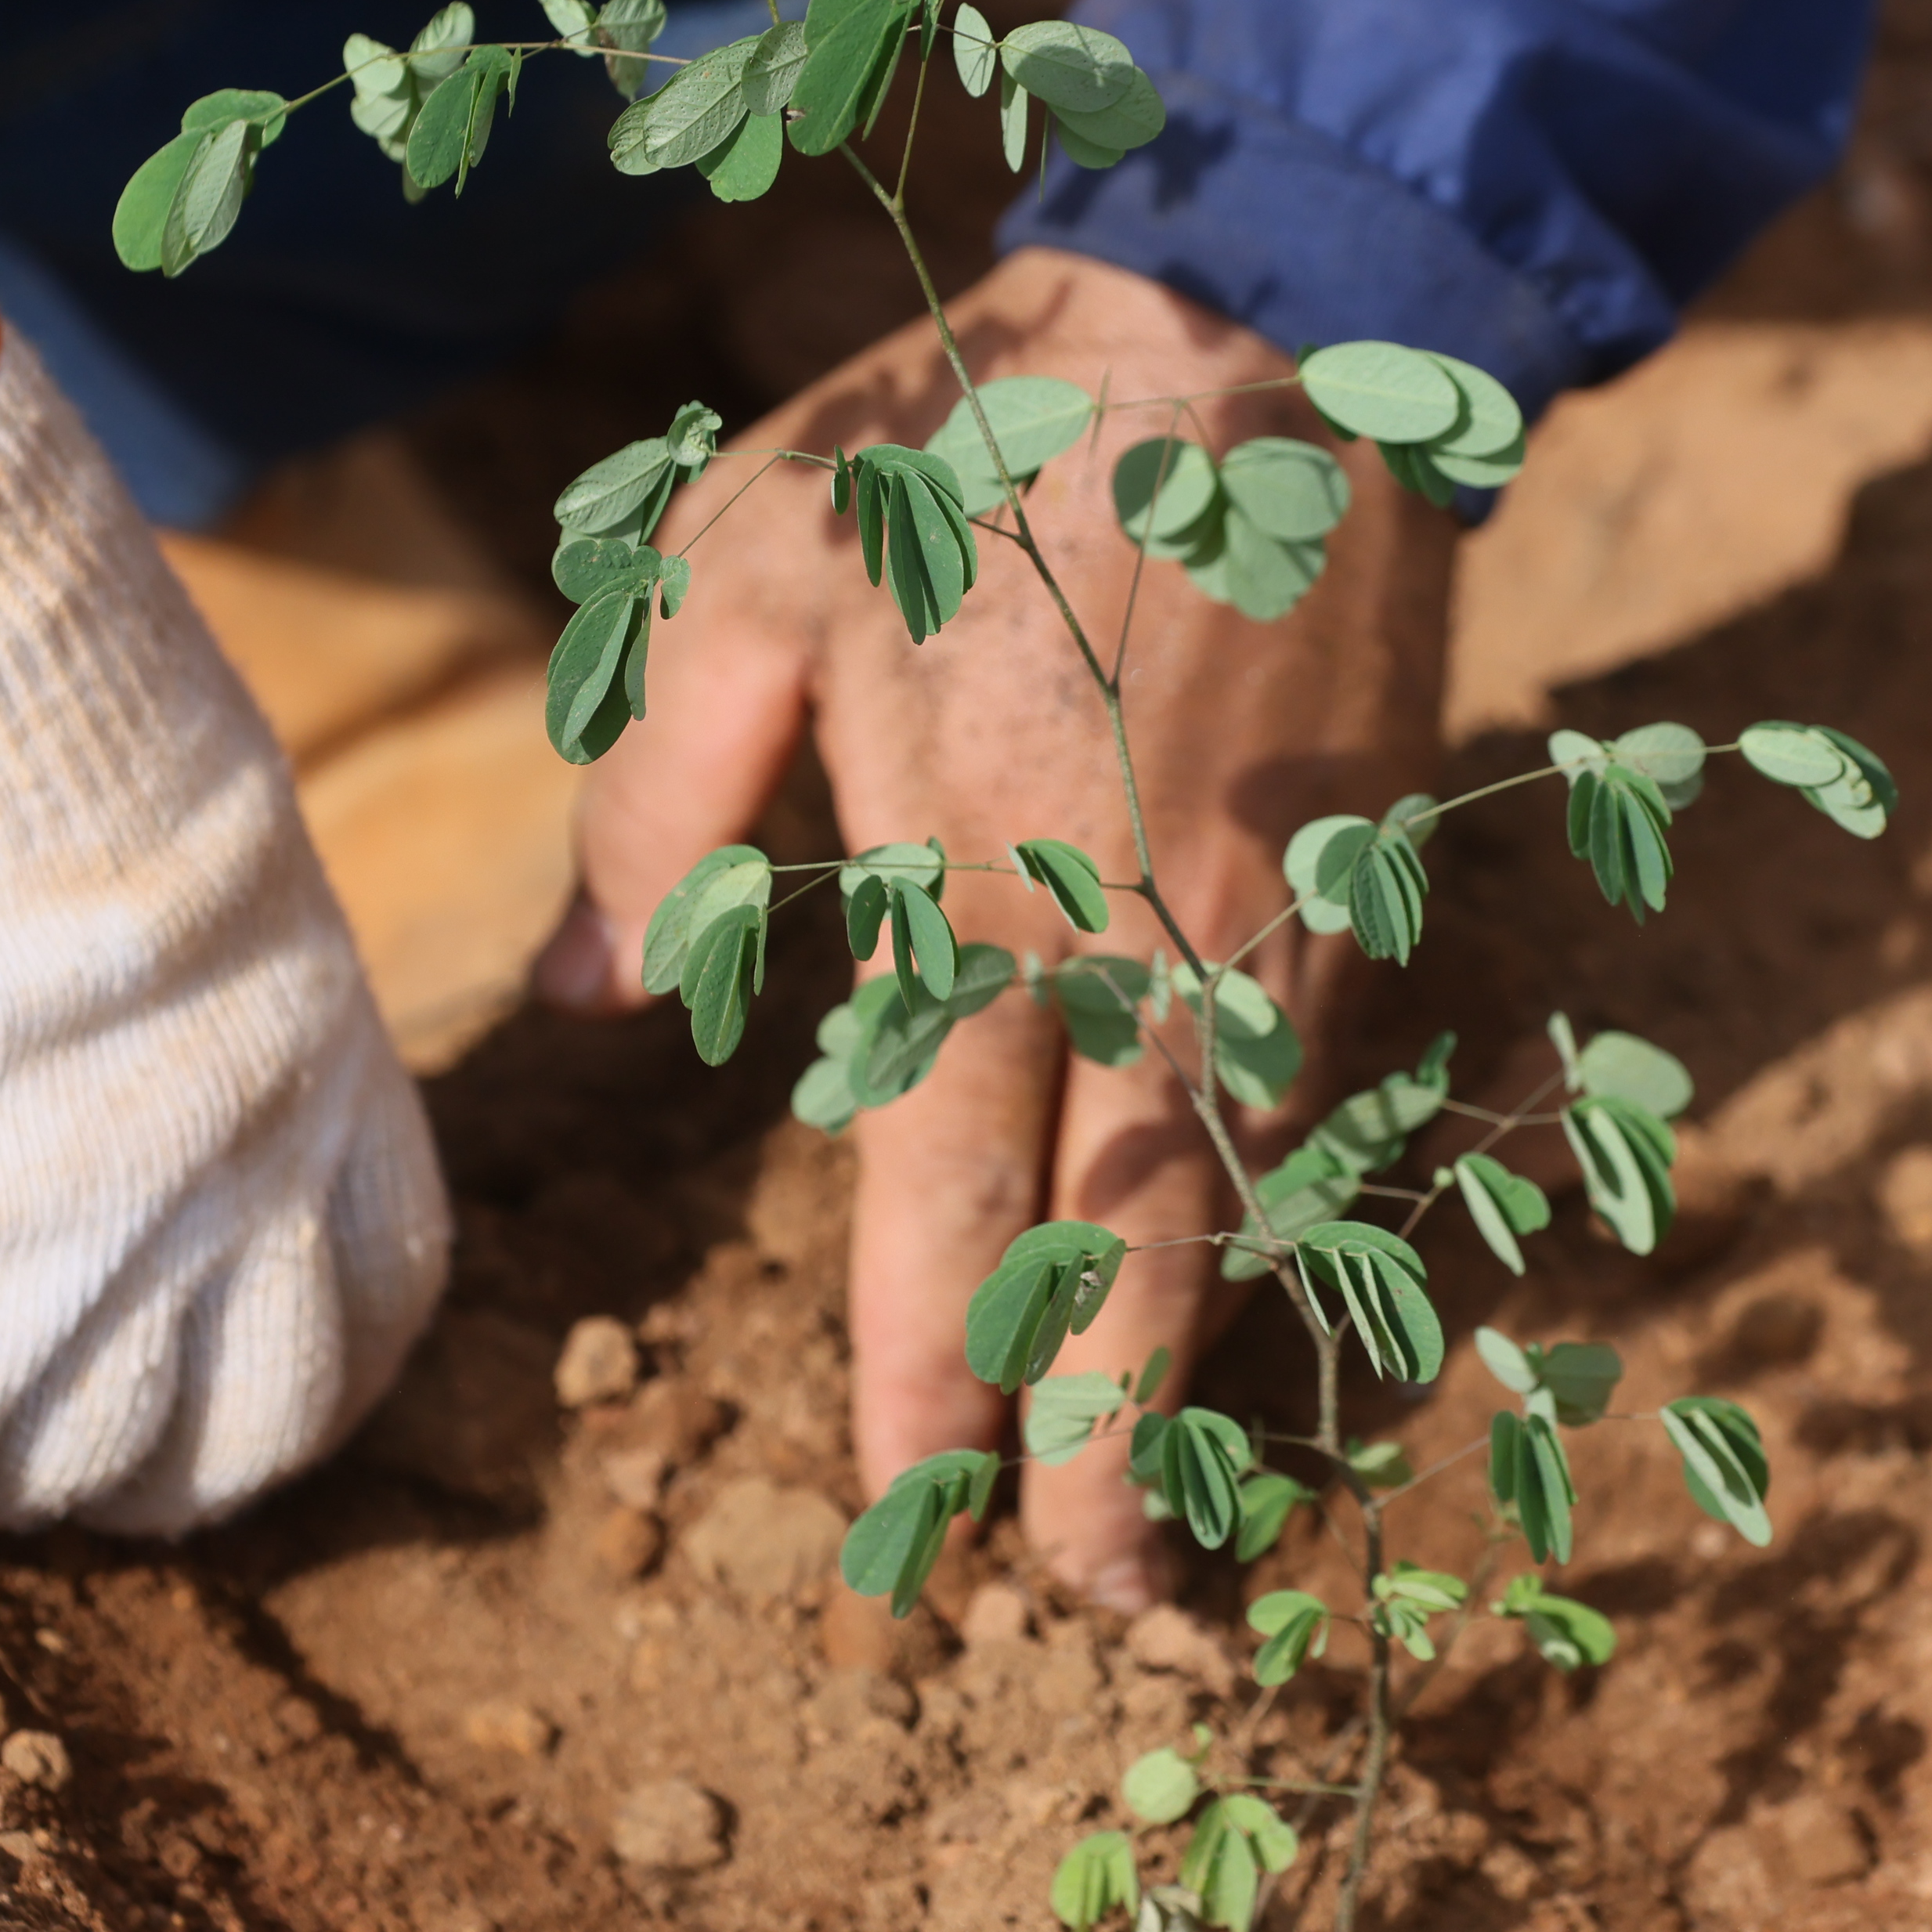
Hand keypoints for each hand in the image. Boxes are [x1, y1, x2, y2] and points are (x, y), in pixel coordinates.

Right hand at [0, 298, 451, 1533]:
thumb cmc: (44, 709)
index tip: (212, 1384)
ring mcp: (107, 1242)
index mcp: (335, 1069)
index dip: (300, 1372)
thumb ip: (196, 1013)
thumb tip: (104, 1086)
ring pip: (78, 1469)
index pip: (381, 1306)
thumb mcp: (200, 865)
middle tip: (34, 1426)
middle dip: (147, 1468)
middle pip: (248, 1438)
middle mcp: (256, 1180)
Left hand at [536, 247, 1452, 1606]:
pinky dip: (1256, 1214)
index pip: (951, 1169)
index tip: (923, 1496)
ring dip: (1197, 1354)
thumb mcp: (747, 561)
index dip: (940, 1350)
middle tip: (1101, 1602)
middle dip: (1115, 1436)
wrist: (1279, 328)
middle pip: (1133, 1237)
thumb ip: (656, 787)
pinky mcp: (1350, 883)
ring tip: (1162, 1511)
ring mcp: (1271, 917)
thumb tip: (580, 994)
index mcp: (980, 865)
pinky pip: (1297, 1091)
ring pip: (1232, 1187)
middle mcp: (1144, 930)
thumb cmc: (974, 440)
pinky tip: (1215, 1290)